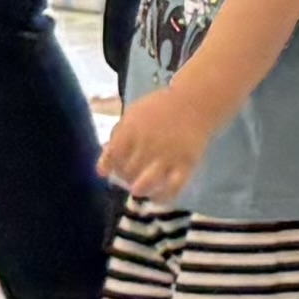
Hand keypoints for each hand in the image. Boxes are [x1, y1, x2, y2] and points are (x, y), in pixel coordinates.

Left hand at [98, 91, 219, 200]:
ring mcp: (167, 155)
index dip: (110, 166)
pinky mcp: (186, 163)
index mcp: (131, 129)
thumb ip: (117, 137)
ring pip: (145, 184)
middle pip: (127, 172)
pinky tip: (158, 197)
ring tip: (140, 187)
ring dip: (139, 189)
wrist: (195, 101)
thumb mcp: (133, 114)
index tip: (114, 168)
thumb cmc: (160, 108)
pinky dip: (163, 197)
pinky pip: (172, 188)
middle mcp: (147, 144)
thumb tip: (103, 165)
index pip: (113, 157)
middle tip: (131, 176)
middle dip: (125, 177)